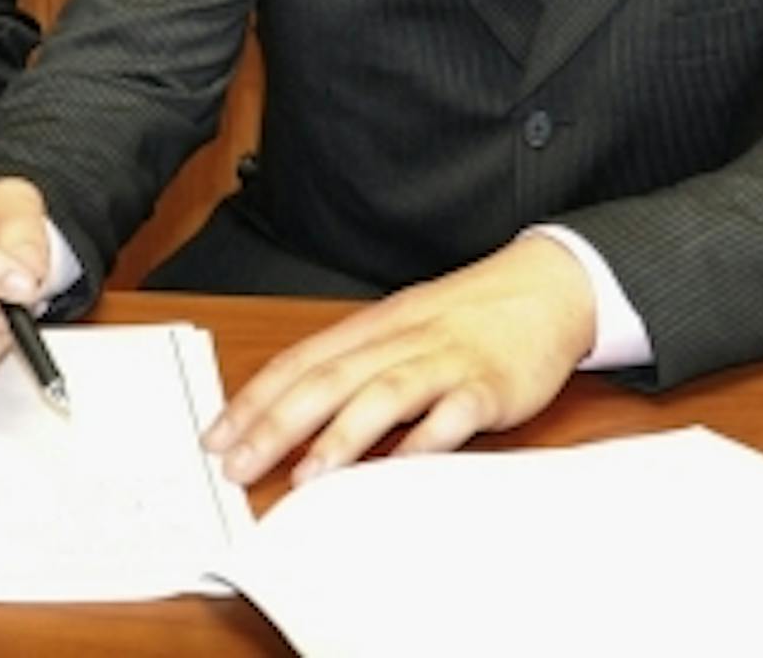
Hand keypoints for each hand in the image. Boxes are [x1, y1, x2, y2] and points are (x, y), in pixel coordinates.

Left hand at [202, 236, 596, 486]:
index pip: (299, 361)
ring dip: (341, 437)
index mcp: (372, 327)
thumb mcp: (401, 330)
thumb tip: (293, 415)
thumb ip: (354, 368)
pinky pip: (454, 413)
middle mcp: (400, 340)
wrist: (546, 286)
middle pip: (328, 379)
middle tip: (236, 464)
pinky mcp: (490, 386)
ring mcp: (445, 361)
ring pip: (384, 394)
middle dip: (276, 424)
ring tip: (305, 477)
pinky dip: (426, 439)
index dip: (254, 399)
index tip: (216, 437)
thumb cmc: (465, 317)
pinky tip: (400, 467)